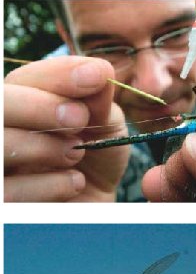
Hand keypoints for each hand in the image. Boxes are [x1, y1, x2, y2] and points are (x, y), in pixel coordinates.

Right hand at [4, 56, 128, 201]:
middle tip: (80, 118)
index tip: (97, 76)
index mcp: (27, 103)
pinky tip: (75, 182)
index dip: (58, 74)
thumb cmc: (98, 156)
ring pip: (2, 147)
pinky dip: (48, 184)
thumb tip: (99, 73)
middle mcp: (6, 129)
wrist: (98, 199)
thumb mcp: (107, 126)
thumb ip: (99, 102)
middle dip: (40, 107)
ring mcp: (4, 166)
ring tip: (78, 152)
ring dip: (45, 147)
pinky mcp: (9, 200)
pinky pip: (11, 191)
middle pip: (0, 107)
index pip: (25, 79)